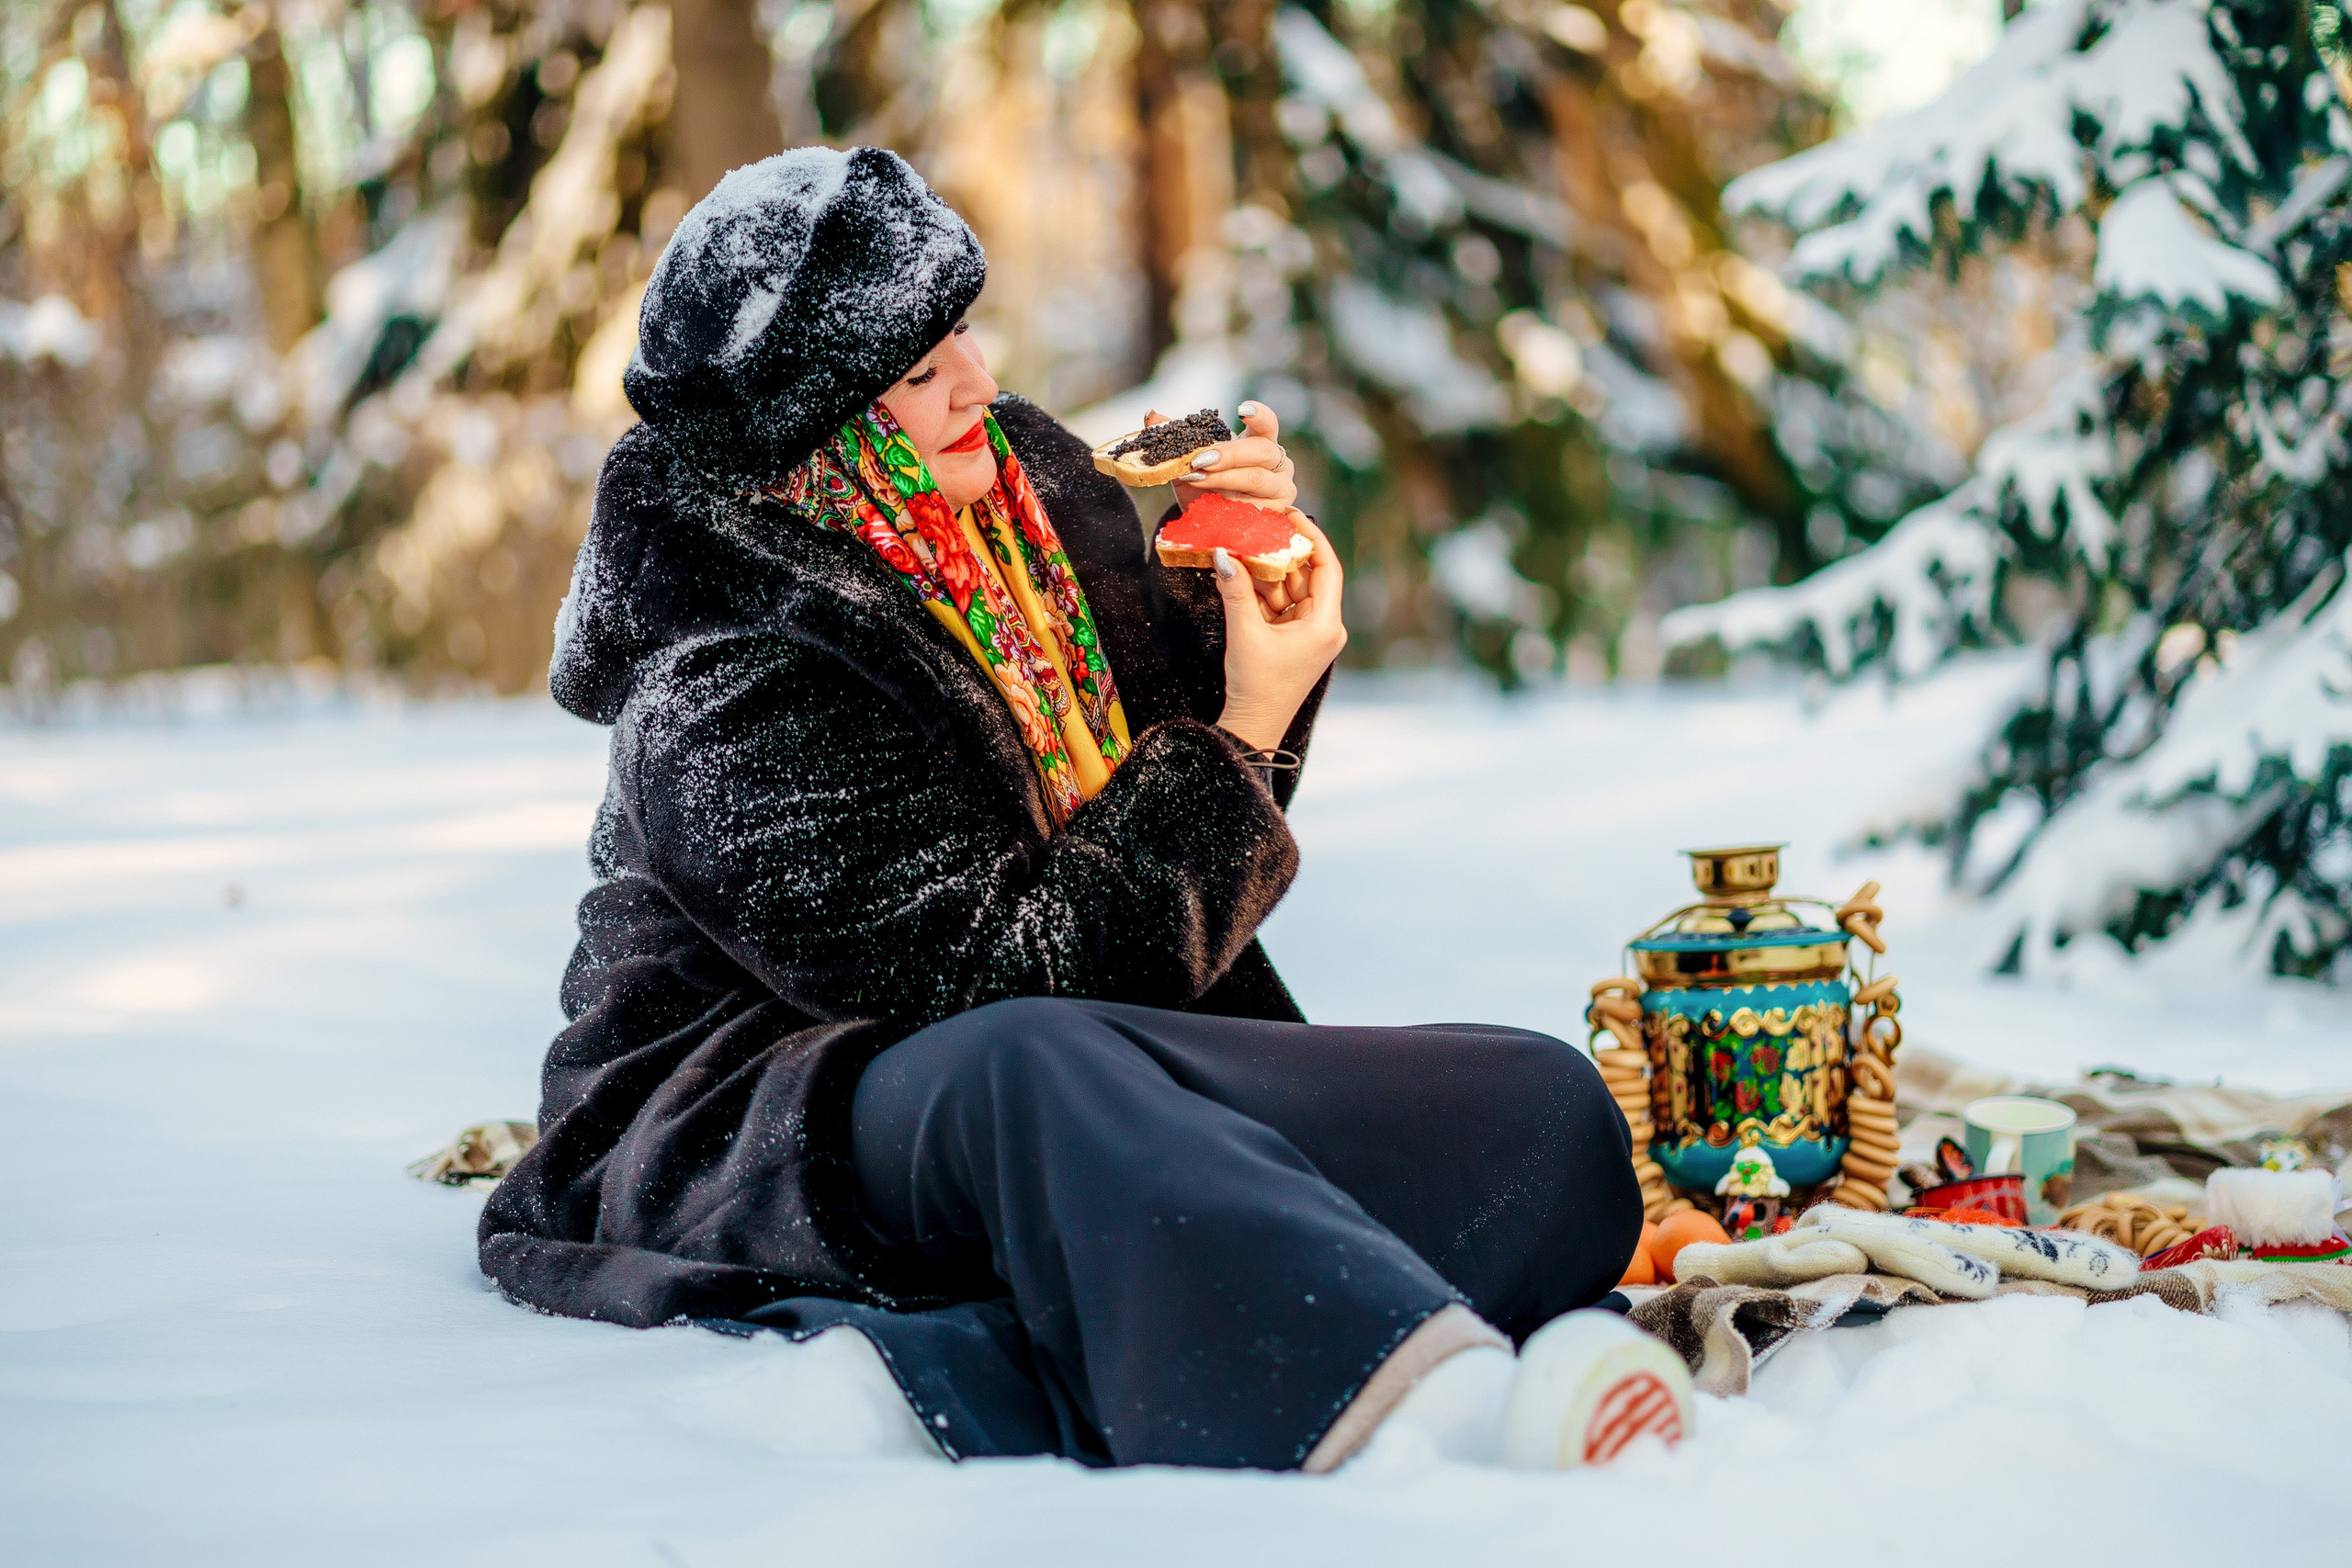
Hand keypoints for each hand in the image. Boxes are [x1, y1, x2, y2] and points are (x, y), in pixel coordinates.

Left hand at [1158, 401, 1297, 513]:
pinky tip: (1211, 505)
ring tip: (1196, 478)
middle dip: (1230, 453)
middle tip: (1201, 460)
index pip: (1268, 424)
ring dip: (1224, 477)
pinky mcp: (1276, 514)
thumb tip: (1152, 416)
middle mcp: (1278, 464)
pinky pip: (1254, 507)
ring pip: (1257, 478)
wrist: (1210, 524)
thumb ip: (1175, 438)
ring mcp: (1280, 490)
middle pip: (1262, 451)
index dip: (1259, 416)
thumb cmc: (1206, 487)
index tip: (1242, 409)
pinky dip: (1229, 504)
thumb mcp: (1189, 461)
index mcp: (1261, 443)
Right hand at [1212, 514, 1345, 752]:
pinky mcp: (1295, 640)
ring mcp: (1311, 634)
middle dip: (1282, 553)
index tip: (1291, 516)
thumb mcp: (1245, 632)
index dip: (1311, 537)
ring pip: (1291, 589)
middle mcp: (1325, 627)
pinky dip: (1264, 593)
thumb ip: (1236, 589)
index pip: (1327, 567)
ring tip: (1244, 548)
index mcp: (1326, 624)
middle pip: (1307, 576)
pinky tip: (1242, 576)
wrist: (1253, 726)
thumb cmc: (1256, 686)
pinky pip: (1282, 606)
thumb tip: (1223, 553)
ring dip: (1268, 573)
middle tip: (1260, 528)